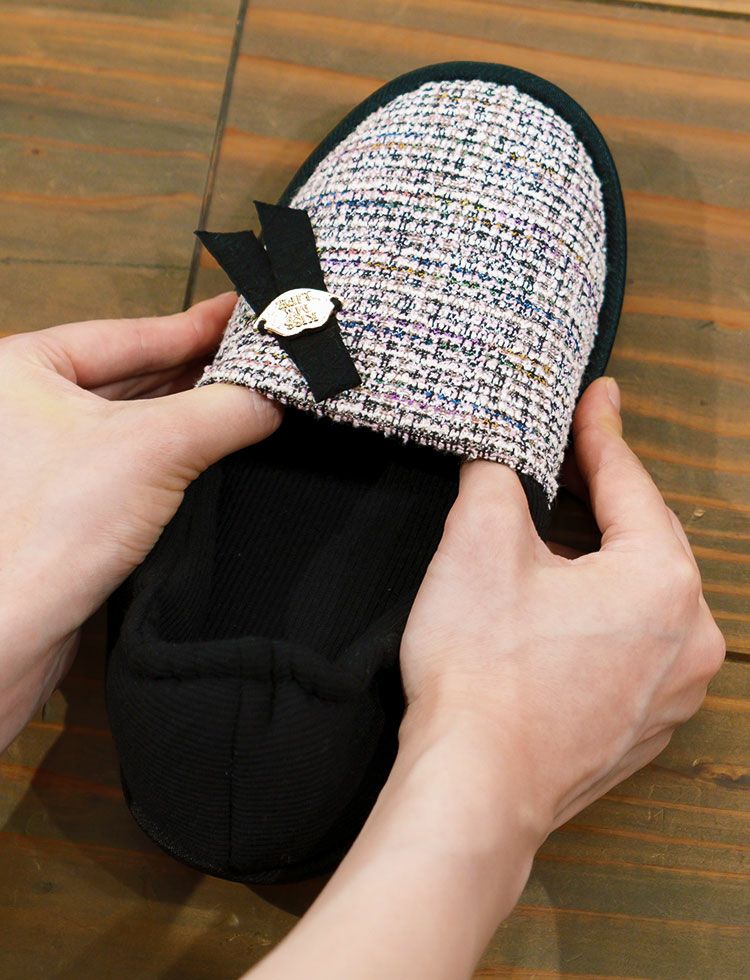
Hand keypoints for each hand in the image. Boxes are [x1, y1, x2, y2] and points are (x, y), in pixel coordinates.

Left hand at [0, 292, 280, 749]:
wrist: (6, 635)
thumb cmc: (51, 528)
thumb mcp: (156, 447)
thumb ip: (224, 410)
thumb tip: (277, 392)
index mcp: (21, 368)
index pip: (126, 333)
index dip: (193, 325)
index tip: (244, 316)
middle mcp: (23, 407)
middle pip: (130, 375)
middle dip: (196, 370)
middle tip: (258, 359)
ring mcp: (40, 458)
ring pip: (130, 421)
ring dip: (188, 414)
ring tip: (248, 398)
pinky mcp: (60, 505)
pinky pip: (128, 463)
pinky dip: (172, 455)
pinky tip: (211, 451)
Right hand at [400, 376, 724, 839]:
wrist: (474, 786)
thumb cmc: (481, 672)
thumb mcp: (477, 544)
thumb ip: (497, 476)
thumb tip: (501, 458)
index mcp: (662, 580)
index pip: (629, 483)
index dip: (601, 432)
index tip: (597, 395)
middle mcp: (691, 637)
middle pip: (644, 538)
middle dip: (601, 494)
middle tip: (571, 453)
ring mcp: (673, 690)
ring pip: (641, 595)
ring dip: (600, 558)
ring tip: (555, 530)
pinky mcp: (644, 724)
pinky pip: (633, 645)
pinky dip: (602, 615)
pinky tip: (558, 611)